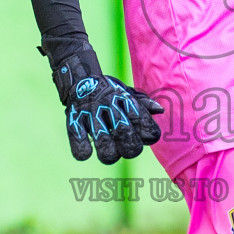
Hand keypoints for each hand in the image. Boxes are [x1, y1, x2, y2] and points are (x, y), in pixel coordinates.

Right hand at [49, 43, 163, 163]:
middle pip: (126, 137)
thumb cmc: (110, 93)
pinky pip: (79, 144)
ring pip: (104, 145)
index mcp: (126, 100)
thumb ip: (144, 104)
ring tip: (109, 151)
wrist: (80, 80)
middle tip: (128, 147)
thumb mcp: (128, 93)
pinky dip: (83, 151)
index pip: (145, 124)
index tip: (146, 136)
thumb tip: (159, 110)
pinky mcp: (74, 121)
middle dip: (131, 149)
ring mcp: (91, 114)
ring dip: (109, 154)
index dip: (149, 135)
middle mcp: (110, 106)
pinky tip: (87, 151)